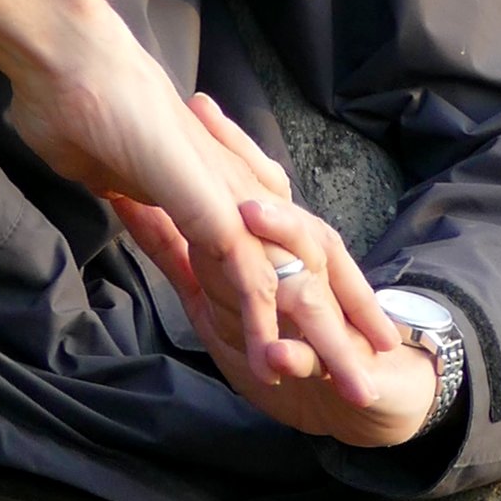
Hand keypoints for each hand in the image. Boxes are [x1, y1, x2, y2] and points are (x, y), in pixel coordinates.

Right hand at [0, 0, 438, 441]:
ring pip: (291, 281)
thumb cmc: (73, 99)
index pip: (283, 244)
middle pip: (313, 265)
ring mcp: (228, 195)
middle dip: (351, 319)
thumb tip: (116, 193)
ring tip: (349, 391)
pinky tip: (271, 364)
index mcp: (222, 180)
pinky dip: (259, 323)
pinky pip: (244, 274)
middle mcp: (238, 188)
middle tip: (382, 363)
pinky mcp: (209, 205)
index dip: (314, 284)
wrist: (67, 51)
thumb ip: (126, 188)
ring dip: (321, 340)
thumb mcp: (104, 166)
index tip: (339, 322)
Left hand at [106, 94, 448, 455]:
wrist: (370, 392)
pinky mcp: (336, 364)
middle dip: (264, 201)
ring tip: (248, 226)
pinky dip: (294, 358)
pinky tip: (276, 358)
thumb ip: (175, 249)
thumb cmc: (284, 339)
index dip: (230, 151)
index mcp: (277, 249)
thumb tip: (130, 199)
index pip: (257, 191)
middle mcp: (306, 270)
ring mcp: (324, 316)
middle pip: (292, 223)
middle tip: (232, 174)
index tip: (198, 108)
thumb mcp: (215, 295)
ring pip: (309, 279)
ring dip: (282, 248)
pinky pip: (311, 359)